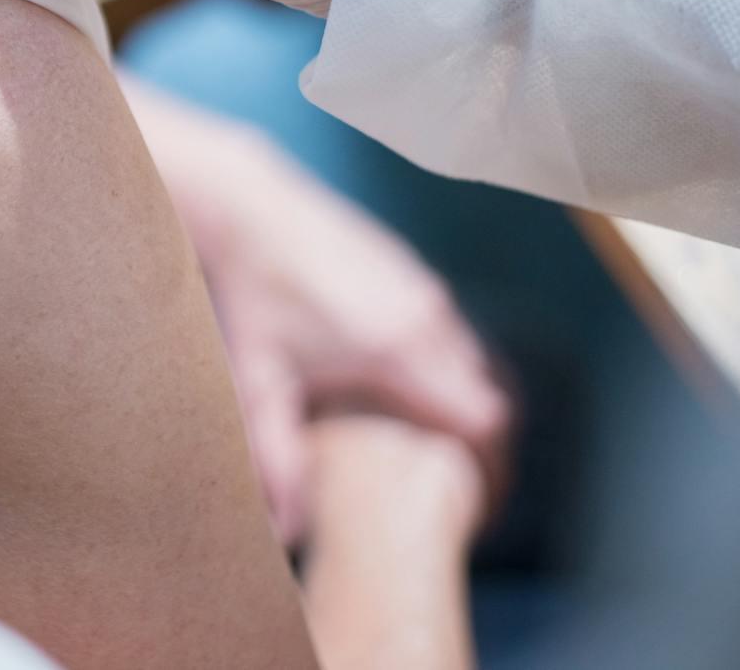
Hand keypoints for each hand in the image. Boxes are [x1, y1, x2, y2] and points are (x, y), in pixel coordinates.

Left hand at [123, 80, 507, 540]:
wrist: (253, 207)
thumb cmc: (257, 295)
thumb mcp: (260, 382)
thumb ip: (277, 457)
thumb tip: (284, 532)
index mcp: (401, 351)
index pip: (485, 421)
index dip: (485, 464)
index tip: (466, 495)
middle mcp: (427, 318)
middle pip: (487, 395)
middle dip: (476, 439)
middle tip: (450, 478)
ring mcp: (425, 289)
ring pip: (469, 359)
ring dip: (458, 397)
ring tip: (425, 437)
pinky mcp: (413, 271)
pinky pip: (450, 330)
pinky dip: (442, 362)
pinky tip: (401, 383)